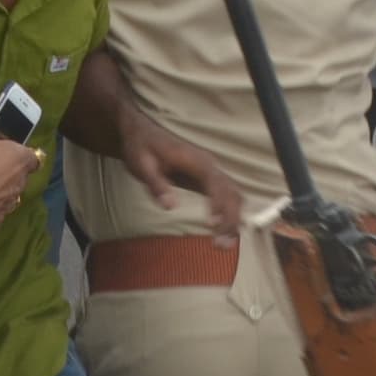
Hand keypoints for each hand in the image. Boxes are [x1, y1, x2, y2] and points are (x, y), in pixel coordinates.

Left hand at [115, 104, 244, 241]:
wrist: (143, 130)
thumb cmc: (142, 147)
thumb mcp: (142, 165)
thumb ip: (156, 185)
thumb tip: (170, 206)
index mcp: (196, 161)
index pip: (215, 183)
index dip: (219, 204)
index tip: (214, 225)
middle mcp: (209, 165)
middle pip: (231, 192)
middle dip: (231, 219)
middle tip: (221, 245)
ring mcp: (211, 171)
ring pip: (233, 195)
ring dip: (233, 219)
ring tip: (224, 244)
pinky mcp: (208, 179)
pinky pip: (227, 195)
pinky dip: (231, 213)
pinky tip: (225, 231)